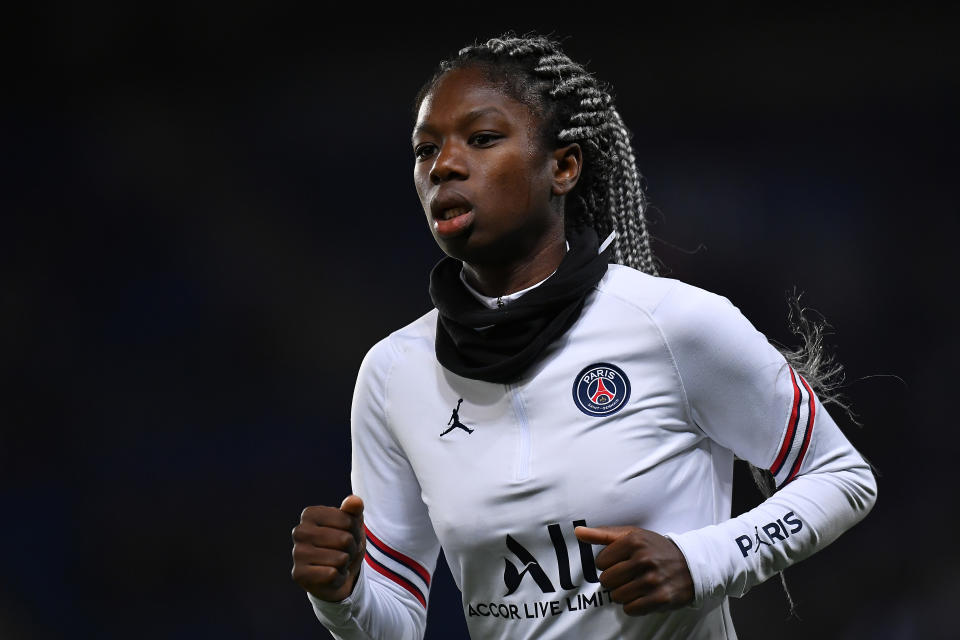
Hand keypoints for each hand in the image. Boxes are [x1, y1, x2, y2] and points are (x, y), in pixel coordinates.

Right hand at [291, 495, 365, 601]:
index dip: (355, 531)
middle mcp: (299, 531)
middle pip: (345, 539)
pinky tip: (330, 576)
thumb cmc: (344, 544)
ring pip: (340, 558)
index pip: (348, 520)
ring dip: (345, 564)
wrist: (338, 573)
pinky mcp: (298, 574)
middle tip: (343, 551)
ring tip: (337, 563)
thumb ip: (354, 510)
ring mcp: (297, 553)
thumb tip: (354, 501)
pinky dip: (338, 577)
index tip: (347, 534)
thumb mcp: (353, 524)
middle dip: (351, 549)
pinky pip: (331, 575)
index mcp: (310, 514)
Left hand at [574, 525, 693, 615]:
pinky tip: (644, 595)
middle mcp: (643, 559)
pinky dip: (634, 605)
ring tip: (637, 585)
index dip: (608, 564)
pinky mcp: (660, 598)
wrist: (691, 564)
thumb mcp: (632, 535)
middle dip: (614, 580)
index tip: (621, 562)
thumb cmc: (655, 548)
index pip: (600, 562)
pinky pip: (630, 609)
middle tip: (629, 575)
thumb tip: (577, 533)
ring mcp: (652, 580)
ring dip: (624, 593)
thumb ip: (603, 534)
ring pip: (617, 596)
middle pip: (606, 581)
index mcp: (634, 541)